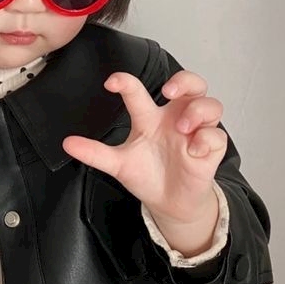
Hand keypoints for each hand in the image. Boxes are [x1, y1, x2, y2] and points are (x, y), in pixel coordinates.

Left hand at [62, 71, 226, 225]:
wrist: (168, 203)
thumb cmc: (146, 174)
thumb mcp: (117, 164)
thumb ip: (94, 153)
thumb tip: (67, 144)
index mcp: (149, 117)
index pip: (139, 91)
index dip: (126, 81)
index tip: (111, 82)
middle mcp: (174, 118)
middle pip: (190, 83)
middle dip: (183, 80)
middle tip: (167, 92)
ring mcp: (194, 133)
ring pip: (210, 104)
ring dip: (197, 111)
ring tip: (181, 127)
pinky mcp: (210, 150)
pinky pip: (217, 136)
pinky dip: (207, 138)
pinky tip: (194, 149)